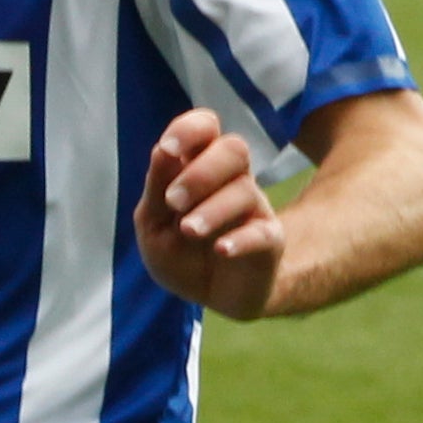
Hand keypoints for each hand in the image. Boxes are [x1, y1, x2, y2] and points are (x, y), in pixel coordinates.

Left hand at [134, 109, 284, 320]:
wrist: (213, 294)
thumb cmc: (180, 252)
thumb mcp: (153, 224)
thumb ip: (157, 189)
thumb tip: (162, 149)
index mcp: (198, 167)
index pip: (205, 128)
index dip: (190, 129)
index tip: (168, 149)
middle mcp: (231, 180)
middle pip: (233, 149)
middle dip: (200, 172)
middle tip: (173, 201)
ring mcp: (253, 208)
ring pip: (244, 191)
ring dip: (212, 210)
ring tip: (189, 231)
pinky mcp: (269, 240)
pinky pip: (262, 232)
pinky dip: (240, 240)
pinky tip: (222, 250)